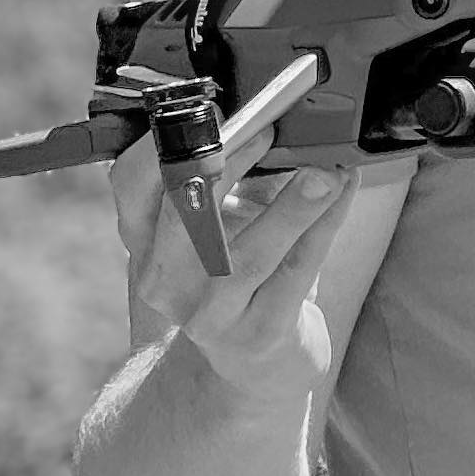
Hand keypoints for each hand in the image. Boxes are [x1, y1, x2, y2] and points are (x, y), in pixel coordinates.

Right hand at [111, 115, 357, 417]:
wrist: (255, 364)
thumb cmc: (241, 274)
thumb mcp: (220, 225)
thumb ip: (234, 174)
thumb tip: (273, 111)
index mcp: (145, 240)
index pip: (131, 184)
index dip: (166, 145)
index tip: (213, 110)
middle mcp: (164, 282)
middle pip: (185, 216)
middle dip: (226, 167)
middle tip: (267, 128)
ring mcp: (208, 316)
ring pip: (248, 255)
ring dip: (291, 206)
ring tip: (325, 171)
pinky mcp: (258, 335)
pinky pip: (296, 274)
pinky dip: (324, 227)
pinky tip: (343, 194)